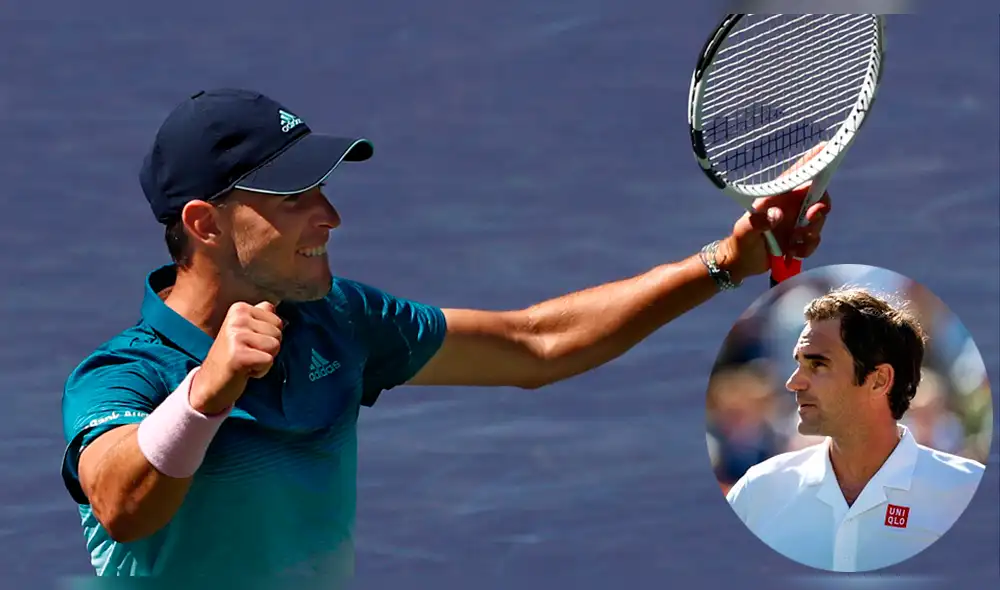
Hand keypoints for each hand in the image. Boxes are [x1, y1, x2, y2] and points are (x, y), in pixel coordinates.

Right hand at [188, 302, 283, 414]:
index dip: (268, 337)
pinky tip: (244, 370)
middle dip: (268, 349)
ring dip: (264, 360)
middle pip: (278, 333)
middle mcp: (237, 318)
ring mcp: (236, 336)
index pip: (277, 321)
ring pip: (275, 346)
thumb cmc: (232, 357)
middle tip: (247, 354)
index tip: (249, 344)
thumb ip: (260, 316)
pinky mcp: (238, 355)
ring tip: (246, 361)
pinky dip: (261, 371)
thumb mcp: (245, 330)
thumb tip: (274, 306)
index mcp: (239, 308)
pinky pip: (268, 360)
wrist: (209, 382)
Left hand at [715, 144, 832, 282]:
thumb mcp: (745, 232)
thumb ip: (758, 223)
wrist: (742, 262)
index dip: (814, 161)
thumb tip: (777, 215)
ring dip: (810, 234)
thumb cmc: (740, 241)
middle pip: (819, 197)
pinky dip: (806, 248)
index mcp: (778, 196)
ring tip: (792, 244)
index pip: (798, 174)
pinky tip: (790, 252)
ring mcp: (797, 222)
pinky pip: (814, 240)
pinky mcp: (800, 238)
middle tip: (811, 217)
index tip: (825, 147)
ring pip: (819, 221)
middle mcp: (791, 206)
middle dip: (821, 208)